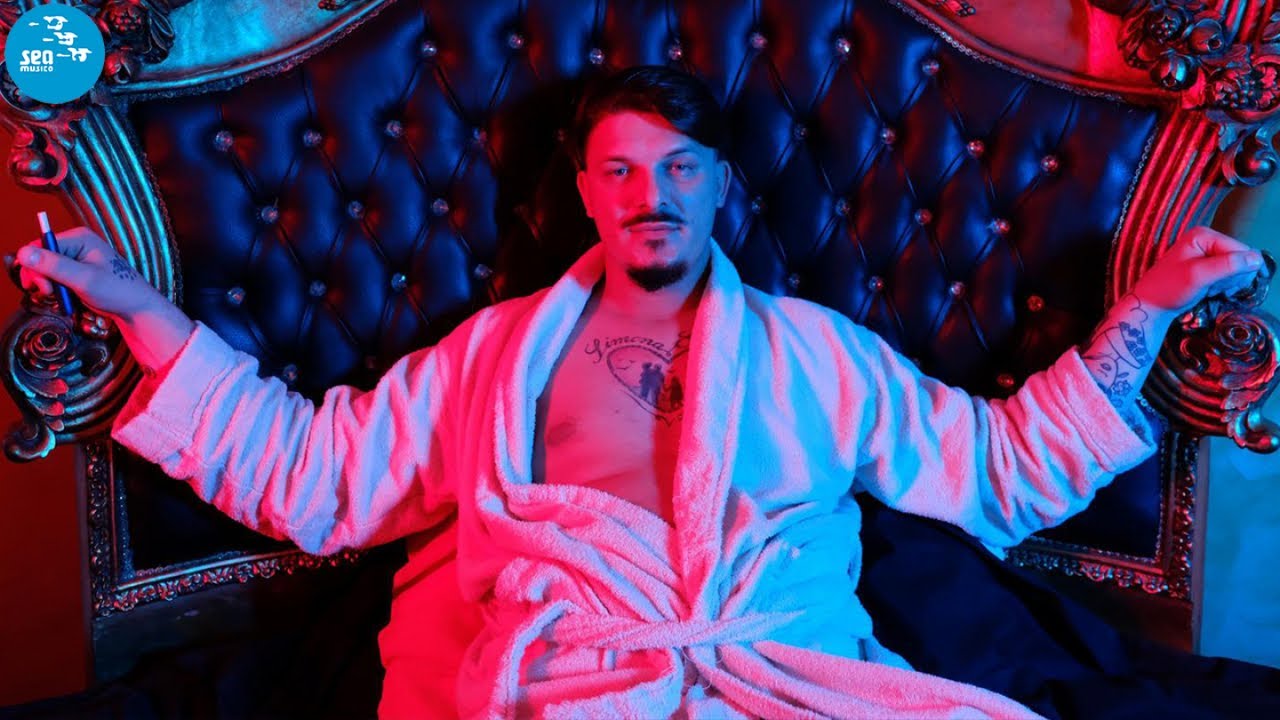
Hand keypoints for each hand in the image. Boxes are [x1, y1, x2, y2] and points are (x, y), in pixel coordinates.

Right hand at [7, 225, 164, 319]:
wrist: (135, 307)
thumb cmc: (117, 291)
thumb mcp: (84, 279)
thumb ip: (54, 266)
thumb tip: (24, 253)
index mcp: (79, 238)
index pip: (40, 246)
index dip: (34, 267)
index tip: (42, 287)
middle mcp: (76, 244)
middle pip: (40, 258)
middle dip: (41, 278)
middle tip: (50, 293)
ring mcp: (76, 259)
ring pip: (46, 271)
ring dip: (49, 287)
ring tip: (63, 298)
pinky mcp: (76, 272)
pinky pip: (56, 279)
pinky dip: (57, 290)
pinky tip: (67, 298)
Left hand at [1131, 226, 1264, 317]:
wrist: (1151, 305)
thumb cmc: (1169, 289)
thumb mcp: (1198, 276)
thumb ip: (1226, 266)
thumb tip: (1257, 259)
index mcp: (1203, 235)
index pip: (1241, 249)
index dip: (1237, 269)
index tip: (1218, 283)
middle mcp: (1207, 240)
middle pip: (1241, 259)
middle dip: (1230, 277)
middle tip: (1210, 286)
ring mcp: (1208, 253)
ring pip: (1237, 269)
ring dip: (1226, 284)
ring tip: (1206, 288)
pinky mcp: (1208, 267)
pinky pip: (1230, 276)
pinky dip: (1223, 286)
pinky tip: (1208, 290)